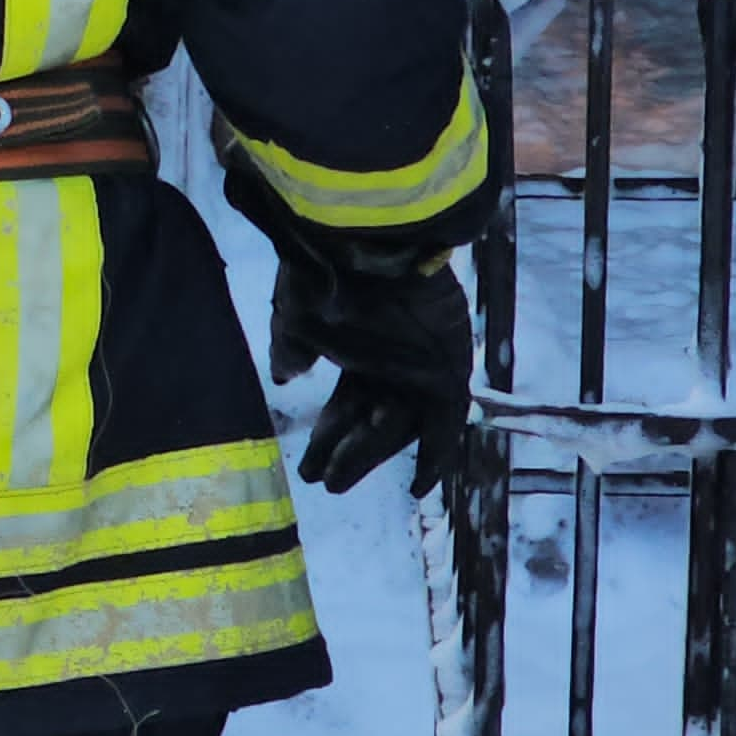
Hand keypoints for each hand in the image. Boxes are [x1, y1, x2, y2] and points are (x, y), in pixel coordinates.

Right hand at [266, 249, 471, 496]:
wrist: (369, 248)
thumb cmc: (329, 278)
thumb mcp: (297, 317)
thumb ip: (293, 348)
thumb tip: (286, 375)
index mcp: (361, 348)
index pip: (347, 405)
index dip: (331, 436)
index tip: (311, 467)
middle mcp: (393, 362)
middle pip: (370, 420)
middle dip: (344, 452)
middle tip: (321, 482)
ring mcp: (421, 368)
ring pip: (398, 428)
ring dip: (369, 457)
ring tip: (335, 482)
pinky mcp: (449, 372)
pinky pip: (445, 427)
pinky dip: (435, 457)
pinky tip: (421, 487)